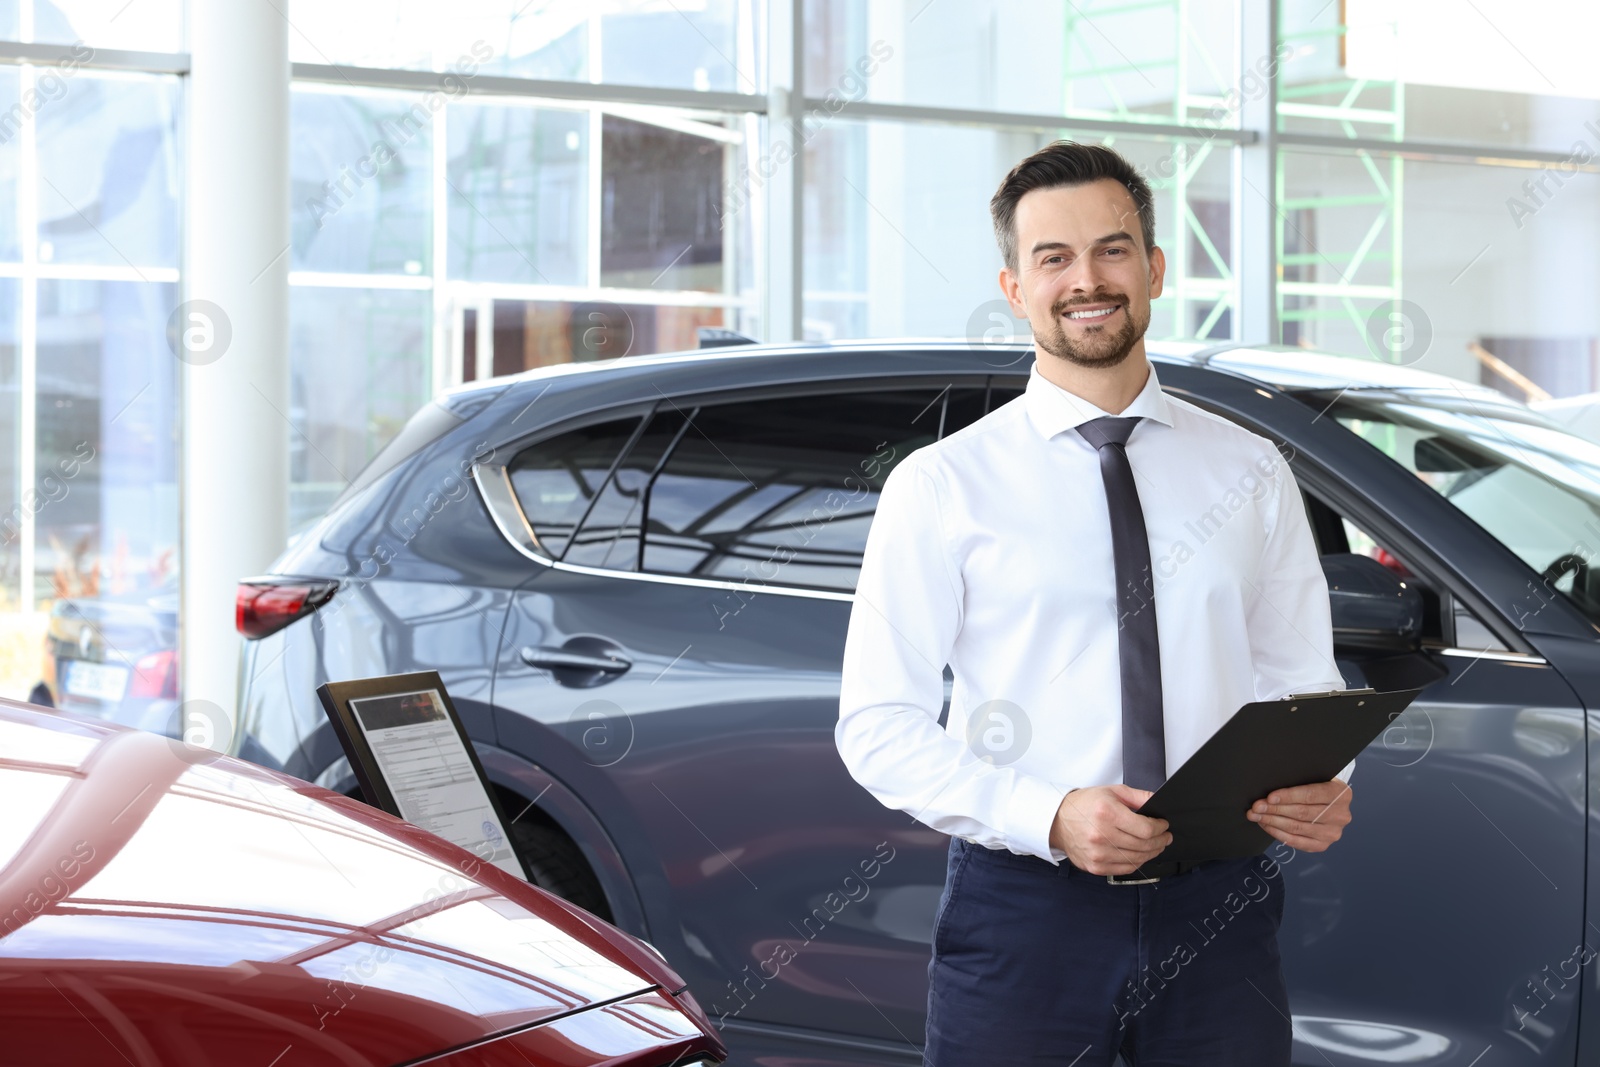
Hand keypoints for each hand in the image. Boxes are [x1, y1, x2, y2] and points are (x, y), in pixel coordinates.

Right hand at [1049, 785, 1171, 874]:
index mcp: (1107, 813)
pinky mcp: (1095, 866)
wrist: (1057, 820)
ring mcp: (1098, 853)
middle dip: (1160, 841)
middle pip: (1144, 845)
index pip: (1146, 829)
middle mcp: (1101, 835)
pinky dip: (1137, 862)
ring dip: (1151, 853)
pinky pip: (1125, 869)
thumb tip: (1158, 803)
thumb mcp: (1112, 792)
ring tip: (1155, 846)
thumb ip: (1138, 796)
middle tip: (1165, 837)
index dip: (1160, 828)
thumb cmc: (1084, 805)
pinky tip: (1140, 854)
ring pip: (1137, 859)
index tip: (1164, 825)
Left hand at [1248, 780, 1352, 851]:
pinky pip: (1296, 842)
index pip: (1310, 795)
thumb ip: (1300, 780)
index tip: (1269, 797)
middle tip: (1256, 807)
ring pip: (1297, 828)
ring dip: (1272, 822)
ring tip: (1256, 815)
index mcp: (1341, 794)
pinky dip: (1277, 833)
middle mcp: (1340, 815)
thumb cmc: (1318, 785)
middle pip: (1301, 813)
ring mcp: (1332, 833)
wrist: (1331, 802)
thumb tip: (1272, 791)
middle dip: (1275, 809)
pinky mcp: (1322, 845)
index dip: (1288, 796)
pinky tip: (1266, 825)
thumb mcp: (1315, 777)